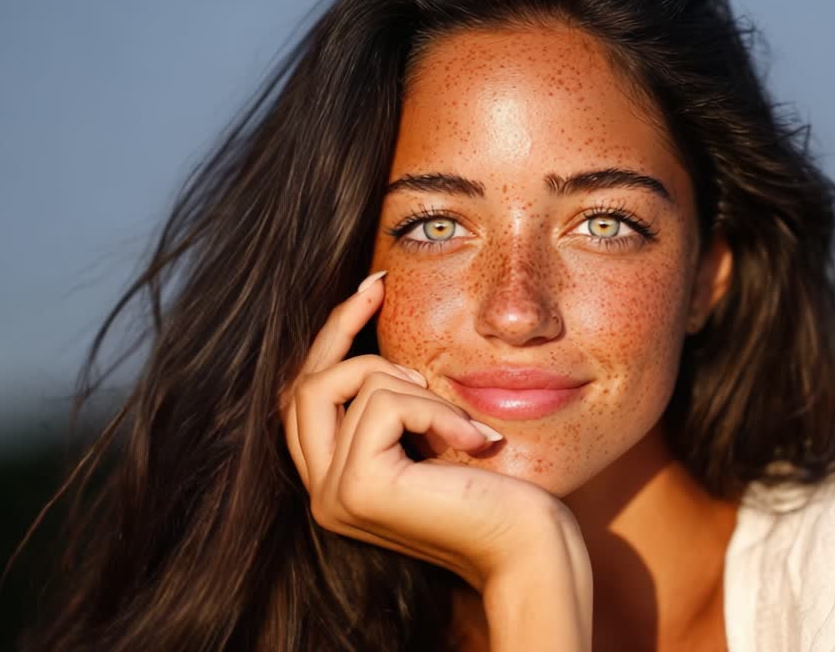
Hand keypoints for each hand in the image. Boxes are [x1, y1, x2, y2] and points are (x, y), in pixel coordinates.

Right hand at [278, 270, 588, 598]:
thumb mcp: (435, 431)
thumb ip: (396, 400)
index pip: (305, 398)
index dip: (331, 338)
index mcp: (336, 482)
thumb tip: (373, 317)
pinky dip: (438, 410)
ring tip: (463, 425)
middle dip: (341, 328)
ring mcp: (335, 496)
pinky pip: (387, 404)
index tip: (372, 286)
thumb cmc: (498, 489)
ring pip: (357, 386)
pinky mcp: (361, 489)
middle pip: (304, 386)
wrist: (530, 547)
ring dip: (422, 388)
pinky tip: (476, 443)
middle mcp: (323, 495)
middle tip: (382, 288)